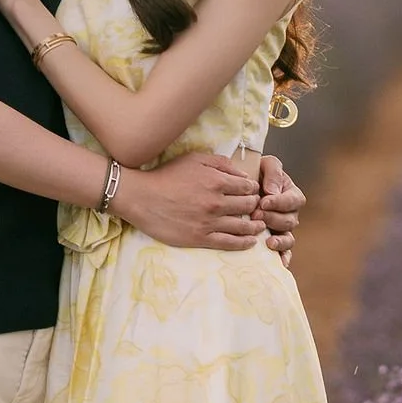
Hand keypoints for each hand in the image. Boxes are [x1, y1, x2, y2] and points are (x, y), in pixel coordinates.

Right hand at [116, 149, 265, 251]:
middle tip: (257, 209)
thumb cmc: (167, 175)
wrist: (141, 198)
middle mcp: (216, 203)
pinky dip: (244, 243)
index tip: (253, 193)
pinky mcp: (200, 238)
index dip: (253, 189)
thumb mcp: (194, 159)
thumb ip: (220, 163)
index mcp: (216, 181)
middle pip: (248, 206)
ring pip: (243, 226)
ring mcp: (209, 222)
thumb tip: (243, 175)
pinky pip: (229, 243)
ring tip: (259, 225)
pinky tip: (250, 242)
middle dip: (255, 206)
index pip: (248, 187)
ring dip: (255, 226)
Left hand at [257, 151, 304, 262]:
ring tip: (269, 242)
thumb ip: (273, 172)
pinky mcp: (275, 242)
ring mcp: (282, 229)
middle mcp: (290, 213)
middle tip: (256, 215)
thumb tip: (272, 191)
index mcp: (291, 194)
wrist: (241, 188)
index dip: (280, 202)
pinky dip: (283, 258)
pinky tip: (280, 263)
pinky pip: (284, 253)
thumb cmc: (256, 173)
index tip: (264, 201)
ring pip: (288, 238)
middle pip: (289, 220)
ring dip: (280, 240)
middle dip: (273, 218)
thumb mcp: (266, 164)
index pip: (293, 200)